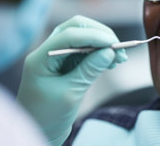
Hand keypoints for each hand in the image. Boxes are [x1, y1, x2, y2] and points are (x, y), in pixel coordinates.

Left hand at [17, 15, 126, 144]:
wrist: (39, 132)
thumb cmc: (48, 117)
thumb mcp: (70, 94)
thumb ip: (89, 70)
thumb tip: (109, 51)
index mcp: (40, 58)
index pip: (68, 35)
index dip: (93, 36)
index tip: (114, 44)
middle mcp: (47, 52)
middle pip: (75, 28)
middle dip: (99, 35)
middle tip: (119, 48)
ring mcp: (56, 57)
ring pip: (82, 37)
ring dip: (102, 43)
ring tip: (119, 57)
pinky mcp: (66, 64)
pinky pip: (85, 50)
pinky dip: (99, 53)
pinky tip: (111, 61)